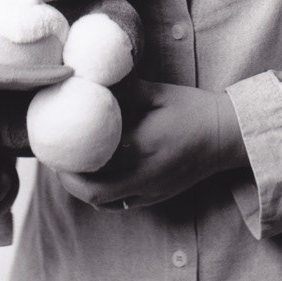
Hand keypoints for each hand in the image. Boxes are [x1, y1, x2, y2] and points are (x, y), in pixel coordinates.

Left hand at [55, 80, 248, 209]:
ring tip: (75, 166)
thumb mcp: (157, 93)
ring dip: (85, 188)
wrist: (227, 136)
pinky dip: (104, 194)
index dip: (68, 160)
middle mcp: (143, 176)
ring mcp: (150, 191)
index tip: (55, 144)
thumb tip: (90, 76)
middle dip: (69, 179)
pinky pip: (121, 204)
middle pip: (93, 193)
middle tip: (59, 158)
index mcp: (140, 147)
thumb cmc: (192, 110)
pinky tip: (100, 174)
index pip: (93, 164)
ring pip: (105, 203)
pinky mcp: (156, 197)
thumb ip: (123, 89)